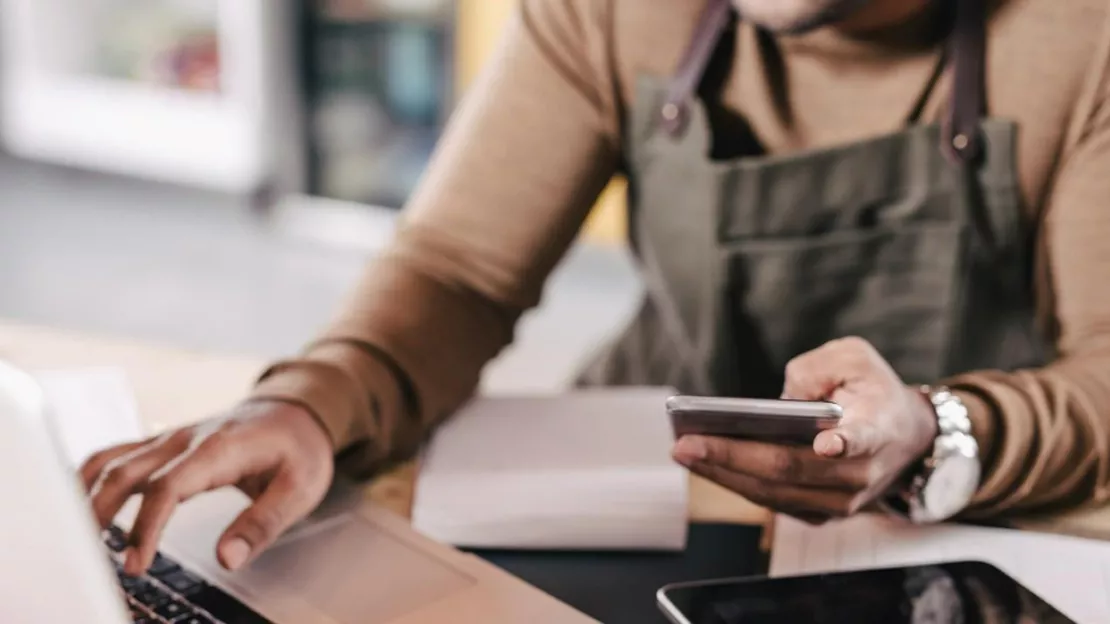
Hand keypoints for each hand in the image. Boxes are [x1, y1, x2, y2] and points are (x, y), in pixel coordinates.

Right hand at [80, 400, 333, 574]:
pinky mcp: (163, 444)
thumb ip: (264, 523)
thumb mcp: (301, 488)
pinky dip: (90, 479)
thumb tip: (229, 558)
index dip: (146, 528)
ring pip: (111, 460)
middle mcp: (185, 438)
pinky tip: (79, 505)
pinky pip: (115, 455)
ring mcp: (170, 438)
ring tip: (75, 538)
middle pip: (124, 471)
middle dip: (102, 516)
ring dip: (86, 496)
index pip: (167, 487)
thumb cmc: (299, 448)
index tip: (136, 565)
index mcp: (218, 448)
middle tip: (97, 562)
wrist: (296, 410)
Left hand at [672, 337, 937, 522]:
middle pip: (791, 468)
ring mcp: (840, 500)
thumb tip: (781, 400)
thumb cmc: (872, 391)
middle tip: (686, 443)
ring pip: (773, 492)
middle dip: (733, 457)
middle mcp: (860, 472)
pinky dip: (734, 481)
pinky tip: (701, 461)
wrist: (906, 439)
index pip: (864, 437)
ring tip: (682, 451)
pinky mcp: (820, 512)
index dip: (846, 442)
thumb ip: (819, 366)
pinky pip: (770, 500)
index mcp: (878, 427)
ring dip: (723, 473)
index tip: (828, 443)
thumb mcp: (855, 358)